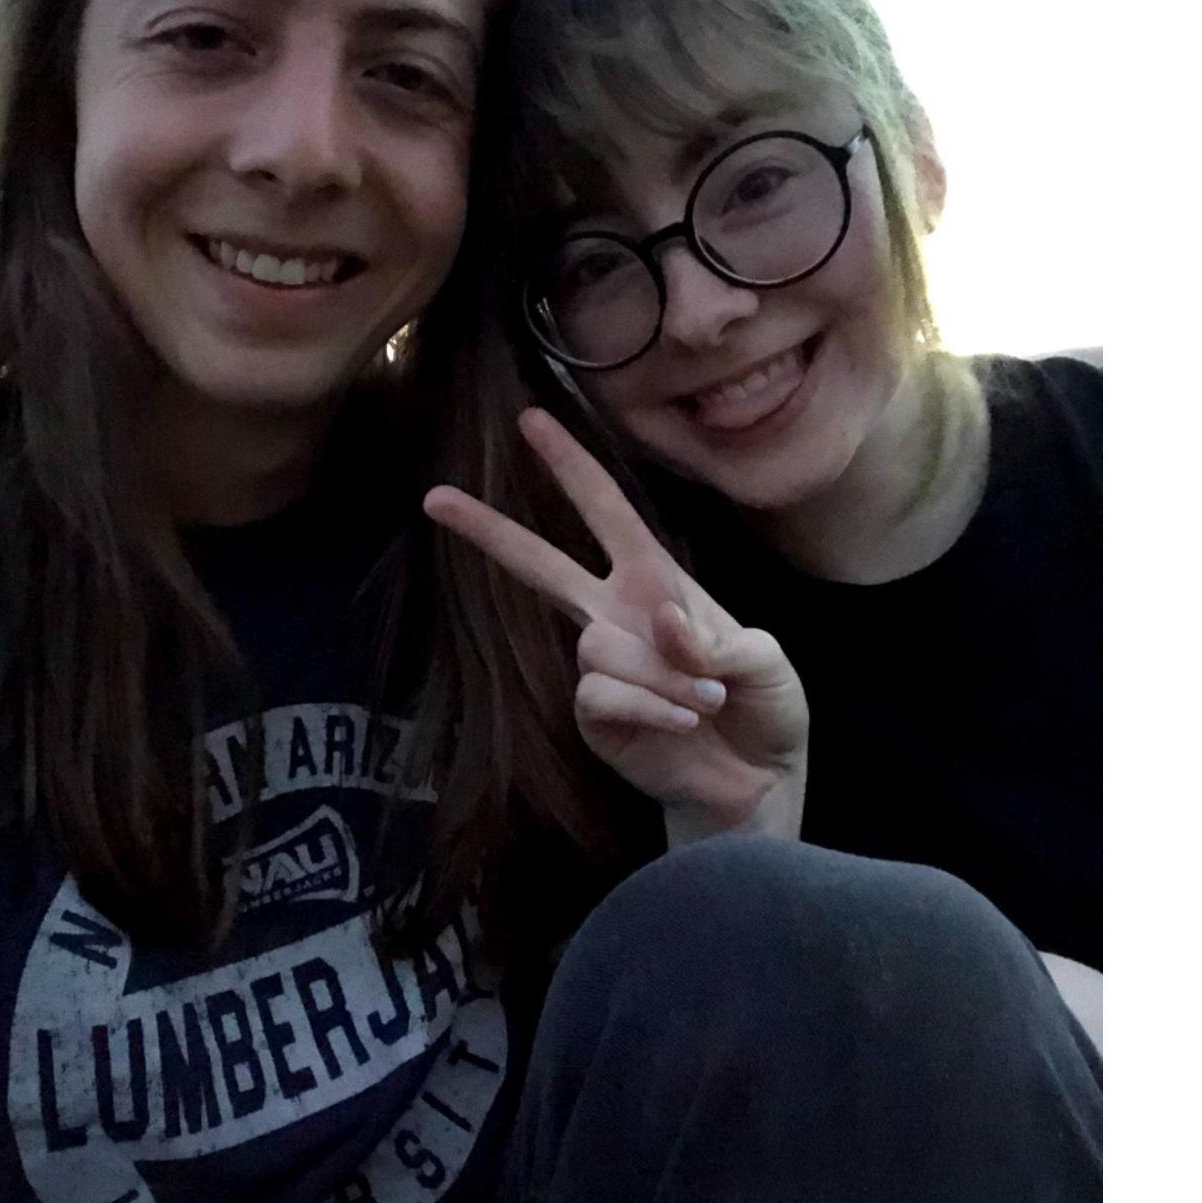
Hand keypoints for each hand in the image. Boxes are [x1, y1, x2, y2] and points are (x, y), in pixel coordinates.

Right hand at [423, 408, 807, 839]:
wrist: (760, 783)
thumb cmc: (766, 706)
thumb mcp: (767, 659)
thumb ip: (717, 638)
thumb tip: (660, 621)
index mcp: (657, 581)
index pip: (607, 511)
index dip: (572, 465)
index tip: (532, 420)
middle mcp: (617, 615)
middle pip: (542, 565)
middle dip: (489, 530)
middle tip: (433, 497)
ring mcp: (601, 666)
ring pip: (599, 646)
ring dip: (665, 676)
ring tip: (705, 702)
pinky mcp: (595, 717)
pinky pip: (603, 694)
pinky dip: (653, 709)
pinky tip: (683, 723)